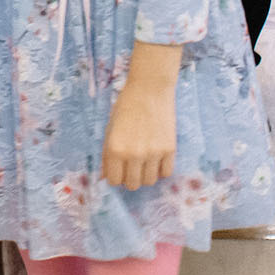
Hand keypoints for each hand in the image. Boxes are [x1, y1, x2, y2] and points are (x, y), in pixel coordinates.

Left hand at [102, 43, 180, 188]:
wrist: (150, 89)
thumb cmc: (126, 106)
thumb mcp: (110, 129)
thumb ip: (106, 154)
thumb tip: (104, 177)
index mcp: (115, 149)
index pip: (114, 181)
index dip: (116, 177)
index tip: (120, 169)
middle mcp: (133, 154)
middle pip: (133, 185)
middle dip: (131, 178)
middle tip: (132, 165)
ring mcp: (153, 153)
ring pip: (149, 181)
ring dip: (146, 174)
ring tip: (145, 160)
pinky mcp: (169, 149)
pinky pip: (166, 173)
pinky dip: (161, 169)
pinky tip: (157, 158)